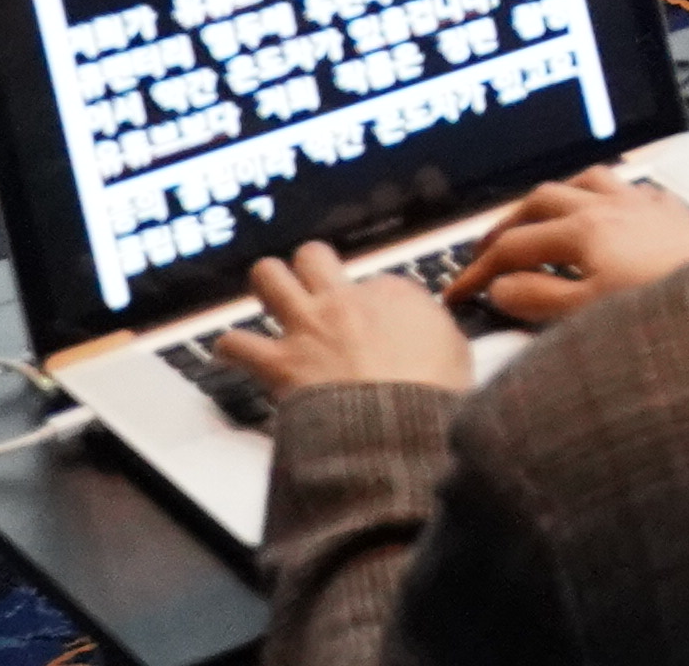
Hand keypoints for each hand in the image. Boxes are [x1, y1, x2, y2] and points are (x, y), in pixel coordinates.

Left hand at [207, 240, 472, 400]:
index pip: (376, 281)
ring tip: (270, 293)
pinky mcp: (278, 363)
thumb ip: (436, 332)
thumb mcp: (457, 352)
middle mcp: (346, 300)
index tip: (376, 322)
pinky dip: (231, 347)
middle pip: (314, 256)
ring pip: (268, 275)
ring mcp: (308, 327)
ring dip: (268, 284)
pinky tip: (231, 351)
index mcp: (394, 294)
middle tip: (313, 283)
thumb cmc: (433, 395)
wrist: (397, 431)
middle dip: (311, 266)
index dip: (373, 301)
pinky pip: (235, 344)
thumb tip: (432, 336)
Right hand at [450, 165, 688, 329]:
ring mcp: (645, 205)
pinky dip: (604, 197)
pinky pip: (629, 188)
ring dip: (555, 197)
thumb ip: (538, 300)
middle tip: (485, 250)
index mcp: (583, 231)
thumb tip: (499, 288)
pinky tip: (608, 214)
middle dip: (507, 223)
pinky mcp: (674, 213)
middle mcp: (611, 207)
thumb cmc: (667, 305)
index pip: (513, 246)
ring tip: (539, 219)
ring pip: (586, 181)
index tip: (456, 293)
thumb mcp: (590, 315)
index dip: (477, 270)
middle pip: (543, 200)